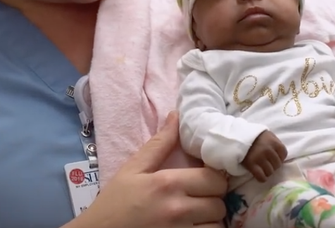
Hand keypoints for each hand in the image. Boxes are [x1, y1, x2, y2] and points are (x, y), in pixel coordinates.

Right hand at [74, 112, 226, 227]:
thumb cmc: (115, 202)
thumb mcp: (133, 169)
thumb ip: (159, 144)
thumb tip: (176, 116)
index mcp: (167, 183)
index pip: (214, 178)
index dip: (213, 178)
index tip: (203, 179)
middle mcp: (177, 209)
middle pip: (219, 203)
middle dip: (212, 200)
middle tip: (199, 198)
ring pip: (217, 224)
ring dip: (210, 220)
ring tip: (195, 216)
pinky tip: (191, 226)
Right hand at [240, 130, 287, 181]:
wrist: (237, 136)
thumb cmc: (254, 136)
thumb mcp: (267, 134)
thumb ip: (276, 142)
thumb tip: (281, 154)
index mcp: (274, 142)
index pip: (284, 155)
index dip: (280, 157)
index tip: (274, 157)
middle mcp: (268, 151)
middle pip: (277, 165)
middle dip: (273, 165)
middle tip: (266, 163)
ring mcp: (260, 158)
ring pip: (270, 172)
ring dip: (267, 172)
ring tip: (262, 168)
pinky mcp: (251, 165)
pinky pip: (261, 177)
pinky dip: (261, 178)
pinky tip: (259, 175)